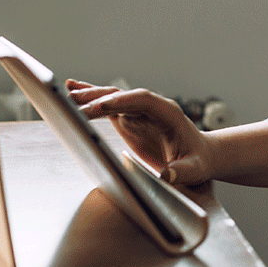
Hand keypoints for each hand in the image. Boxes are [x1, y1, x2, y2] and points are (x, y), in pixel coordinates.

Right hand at [67, 79, 214, 185]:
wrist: (201, 154)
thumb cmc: (198, 161)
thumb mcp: (194, 169)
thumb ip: (182, 171)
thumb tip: (167, 175)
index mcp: (169, 113)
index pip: (143, 100)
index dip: (122, 101)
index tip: (101, 106)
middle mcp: (153, 107)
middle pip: (123, 96)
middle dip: (100, 99)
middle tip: (74, 104)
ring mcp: (140, 111)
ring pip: (113, 98)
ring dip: (91, 96)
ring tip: (67, 96)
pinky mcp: (131, 118)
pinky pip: (110, 106)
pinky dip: (92, 99)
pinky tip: (73, 91)